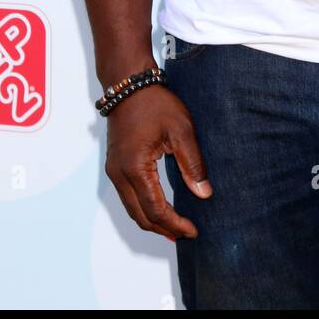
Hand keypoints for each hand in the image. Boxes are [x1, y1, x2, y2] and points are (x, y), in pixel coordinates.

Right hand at [104, 85, 212, 241]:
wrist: (128, 84)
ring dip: (152, 220)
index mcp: (135, 168)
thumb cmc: (154, 103)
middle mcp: (119, 174)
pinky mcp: (115, 165)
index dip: (175, 224)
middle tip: (186, 233)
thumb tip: (203, 193)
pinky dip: (144, 208)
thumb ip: (192, 164)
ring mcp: (114, 171)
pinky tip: (159, 208)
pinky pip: (128, 197)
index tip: (193, 230)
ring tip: (174, 227)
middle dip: (163, 228)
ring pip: (132, 209)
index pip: (156, 209)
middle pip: (140, 215)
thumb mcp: (181, 130)